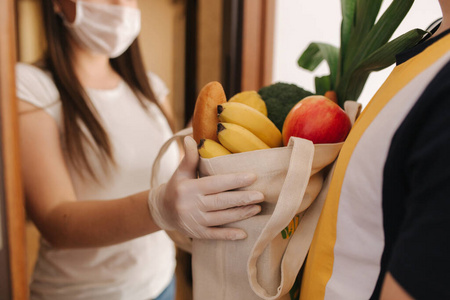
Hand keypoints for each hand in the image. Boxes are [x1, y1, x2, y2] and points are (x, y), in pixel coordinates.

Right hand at [148, 136, 262, 239]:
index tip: (253, 177)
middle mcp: (192, 205)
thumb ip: (189, 157)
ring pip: (221, 218)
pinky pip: (215, 235)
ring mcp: (195, 221)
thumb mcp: (181, 171)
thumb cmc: (177, 187)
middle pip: (222, 202)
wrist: (163, 210)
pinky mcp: (197, 233)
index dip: (234, 181)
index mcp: (189, 188)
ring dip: (241, 214)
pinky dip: (229, 235)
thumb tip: (191, 138)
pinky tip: (244, 234)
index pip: (216, 183)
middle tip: (261, 195)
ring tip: (257, 208)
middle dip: (242, 199)